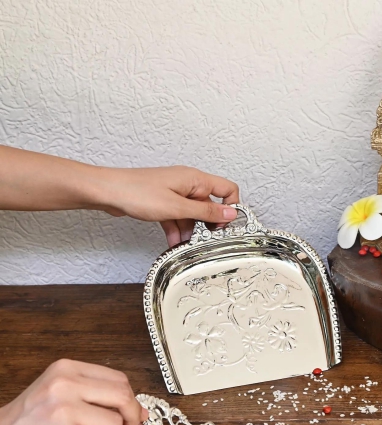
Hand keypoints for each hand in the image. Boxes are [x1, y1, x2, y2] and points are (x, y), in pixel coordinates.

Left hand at [0, 147, 239, 246]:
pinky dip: (177, 229)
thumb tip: (230, 213)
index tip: (224, 226)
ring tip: (184, 245)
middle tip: (205, 239)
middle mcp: (188, 184)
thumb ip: (206, 212)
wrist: (107, 192)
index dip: (230, 208)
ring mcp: (175, 193)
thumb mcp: (177, 207)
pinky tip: (173, 242)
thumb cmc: (136, 192)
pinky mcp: (164, 202)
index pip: (227, 189)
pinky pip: (178, 217)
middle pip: (209, 205)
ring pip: (192, 215)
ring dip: (189, 231)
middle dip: (207, 224)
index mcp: (195, 180)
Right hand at [0, 359, 147, 424]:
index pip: (117, 379)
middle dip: (133, 415)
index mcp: (65, 369)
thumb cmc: (26, 422)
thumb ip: (96, 395)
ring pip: (114, 424)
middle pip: (122, 396)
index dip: (131, 398)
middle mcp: (64, 385)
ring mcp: (62, 412)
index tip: (134, 412)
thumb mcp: (56, 393)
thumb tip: (140, 410)